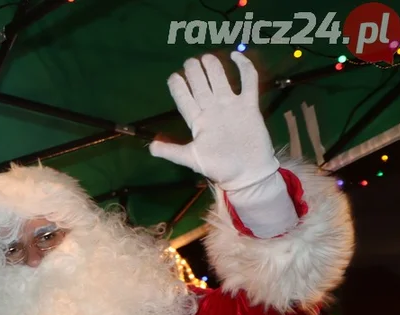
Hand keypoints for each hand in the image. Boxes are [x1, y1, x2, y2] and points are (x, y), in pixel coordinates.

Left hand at [149, 52, 278, 191]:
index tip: (173, 76)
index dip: (179, 88)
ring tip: (206, 56)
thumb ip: (171, 151)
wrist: (246, 173)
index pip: (185, 100)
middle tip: (190, 61)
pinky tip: (237, 56)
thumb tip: (150, 147)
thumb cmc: (219, 167)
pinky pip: (248, 83)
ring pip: (220, 80)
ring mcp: (231, 107)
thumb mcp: (191, 158)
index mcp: (198, 122)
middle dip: (195, 72)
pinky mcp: (249, 106)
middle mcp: (213, 111)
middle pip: (201, 86)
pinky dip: (244, 69)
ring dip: (213, 68)